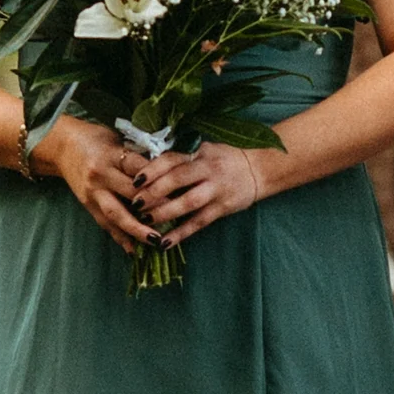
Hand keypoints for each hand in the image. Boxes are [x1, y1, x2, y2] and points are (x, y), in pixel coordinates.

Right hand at [38, 113, 164, 258]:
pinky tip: (133, 250)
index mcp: (111, 155)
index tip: (179, 188)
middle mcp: (101, 175)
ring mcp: (93, 193)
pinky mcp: (88, 205)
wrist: (62, 146)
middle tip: (176, 215)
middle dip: (153, 206)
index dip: (158, 179)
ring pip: (116, 214)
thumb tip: (168, 168)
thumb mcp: (117, 139)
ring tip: (155, 240)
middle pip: (129, 193)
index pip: (138, 168)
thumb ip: (138, 154)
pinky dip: (120, 238)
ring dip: (136, 229)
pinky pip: (105, 224)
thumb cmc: (96, 139)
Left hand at [133, 137, 268, 247]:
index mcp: (199, 153)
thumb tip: (146, 165)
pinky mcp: (222, 208)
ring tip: (146, 220)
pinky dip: (180, 234)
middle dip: (154, 192)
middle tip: (135, 203)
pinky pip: (198, 222)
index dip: (152, 169)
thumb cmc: (224, 159)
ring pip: (188, 202)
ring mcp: (216, 190)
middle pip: (178, 179)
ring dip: (165, 212)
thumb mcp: (204, 150)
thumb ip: (180, 157)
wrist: (258, 169)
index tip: (135, 180)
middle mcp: (208, 169)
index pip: (172, 159)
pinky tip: (164, 243)